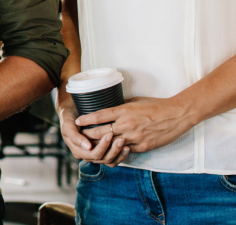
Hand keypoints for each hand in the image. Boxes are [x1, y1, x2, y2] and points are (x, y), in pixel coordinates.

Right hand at [58, 102, 127, 165]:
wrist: (72, 113)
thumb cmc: (70, 118)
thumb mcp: (68, 125)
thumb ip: (75, 136)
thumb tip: (88, 147)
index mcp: (77, 151)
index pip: (93, 154)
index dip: (102, 147)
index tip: (109, 134)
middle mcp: (86, 156)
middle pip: (103, 159)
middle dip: (112, 149)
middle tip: (120, 138)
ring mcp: (95, 156)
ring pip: (109, 161)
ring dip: (118, 152)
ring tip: (124, 142)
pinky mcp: (102, 153)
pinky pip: (113, 160)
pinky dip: (120, 155)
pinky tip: (126, 148)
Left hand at [77, 97, 191, 156]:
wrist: (176, 115)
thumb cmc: (155, 105)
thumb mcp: (135, 101)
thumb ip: (121, 106)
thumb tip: (108, 106)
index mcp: (124, 110)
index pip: (99, 115)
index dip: (86, 119)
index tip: (77, 121)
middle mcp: (127, 124)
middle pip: (101, 132)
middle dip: (88, 135)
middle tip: (78, 136)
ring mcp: (135, 137)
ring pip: (112, 144)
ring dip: (100, 145)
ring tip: (89, 145)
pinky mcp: (143, 146)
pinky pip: (125, 151)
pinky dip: (116, 151)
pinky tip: (108, 151)